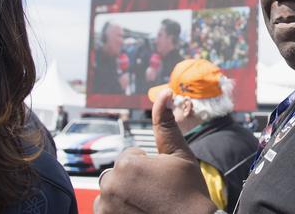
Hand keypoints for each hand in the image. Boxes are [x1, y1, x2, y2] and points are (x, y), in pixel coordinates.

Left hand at [94, 90, 216, 213]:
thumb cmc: (189, 195)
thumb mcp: (181, 155)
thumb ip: (167, 124)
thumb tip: (165, 93)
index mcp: (127, 164)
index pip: (131, 157)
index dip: (149, 168)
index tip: (163, 182)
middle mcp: (111, 185)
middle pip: (118, 174)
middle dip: (133, 182)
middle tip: (156, 195)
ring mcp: (106, 208)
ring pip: (111, 193)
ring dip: (124, 197)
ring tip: (148, 206)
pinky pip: (105, 211)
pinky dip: (118, 212)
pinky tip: (139, 213)